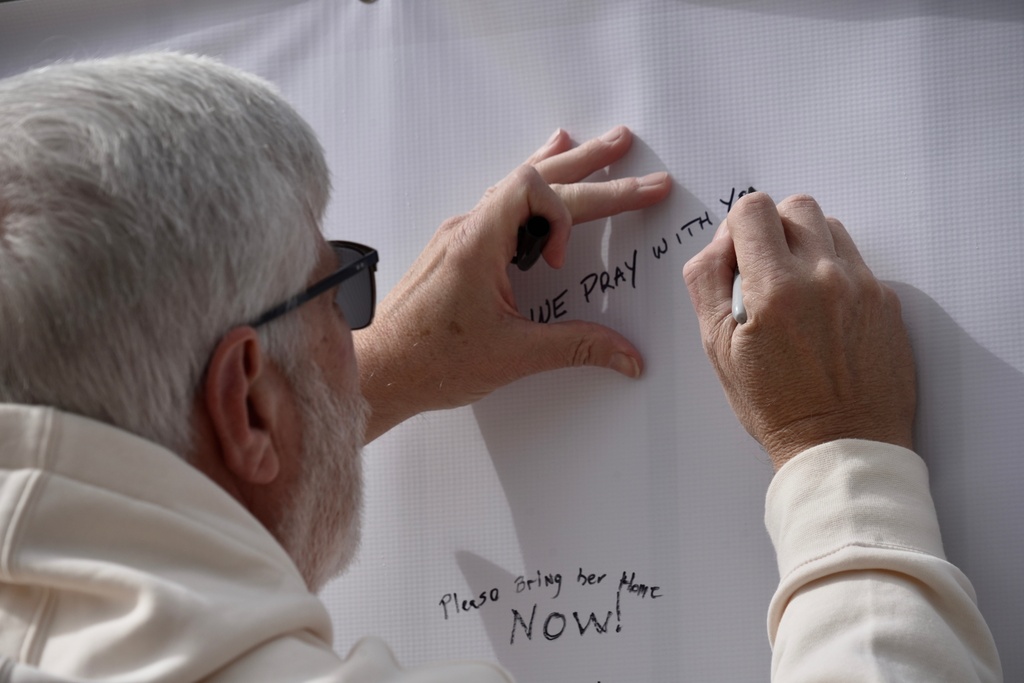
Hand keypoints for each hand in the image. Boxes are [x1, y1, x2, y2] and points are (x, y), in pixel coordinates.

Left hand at [355, 126, 671, 441]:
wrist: (379, 372)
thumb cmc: (427, 361)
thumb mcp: (512, 356)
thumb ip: (576, 348)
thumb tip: (626, 354)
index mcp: (476, 243)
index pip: (531, 188)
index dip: (561, 215)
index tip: (559, 261)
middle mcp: (466, 230)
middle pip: (536, 180)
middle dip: (593, 172)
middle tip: (634, 160)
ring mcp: (459, 237)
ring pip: (516, 187)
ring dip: (563, 170)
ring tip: (598, 150)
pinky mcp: (456, 251)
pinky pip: (500, 204)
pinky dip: (533, 189)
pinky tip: (544, 173)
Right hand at [683, 193, 915, 469]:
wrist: (842, 446)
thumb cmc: (776, 407)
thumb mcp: (718, 349)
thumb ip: (708, 284)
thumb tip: (719, 245)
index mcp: (774, 288)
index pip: (753, 209)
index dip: (736, 229)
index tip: (737, 258)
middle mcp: (823, 276)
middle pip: (795, 206)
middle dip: (773, 229)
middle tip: (764, 271)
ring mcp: (862, 286)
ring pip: (830, 227)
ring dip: (806, 246)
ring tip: (795, 291)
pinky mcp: (887, 301)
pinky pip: (856, 262)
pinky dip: (834, 273)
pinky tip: (824, 313)